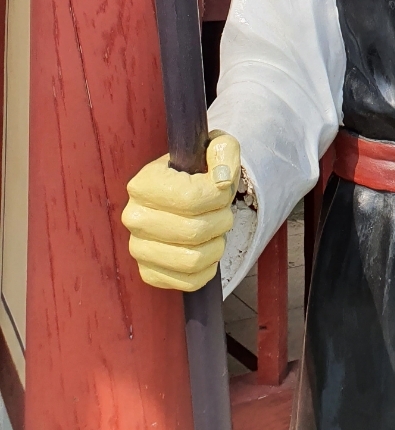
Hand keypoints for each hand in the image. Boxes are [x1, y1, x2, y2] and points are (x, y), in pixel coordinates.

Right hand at [121, 132, 240, 292]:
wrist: (185, 196)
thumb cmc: (200, 172)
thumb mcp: (215, 148)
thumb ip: (225, 150)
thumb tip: (222, 178)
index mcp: (143, 184)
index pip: (190, 198)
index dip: (218, 196)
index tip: (223, 188)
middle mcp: (134, 217)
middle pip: (195, 231)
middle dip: (221, 220)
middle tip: (222, 211)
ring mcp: (138, 248)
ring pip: (193, 260)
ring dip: (217, 245)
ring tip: (215, 230)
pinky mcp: (149, 273)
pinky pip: (189, 282)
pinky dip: (208, 268)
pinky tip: (206, 249)